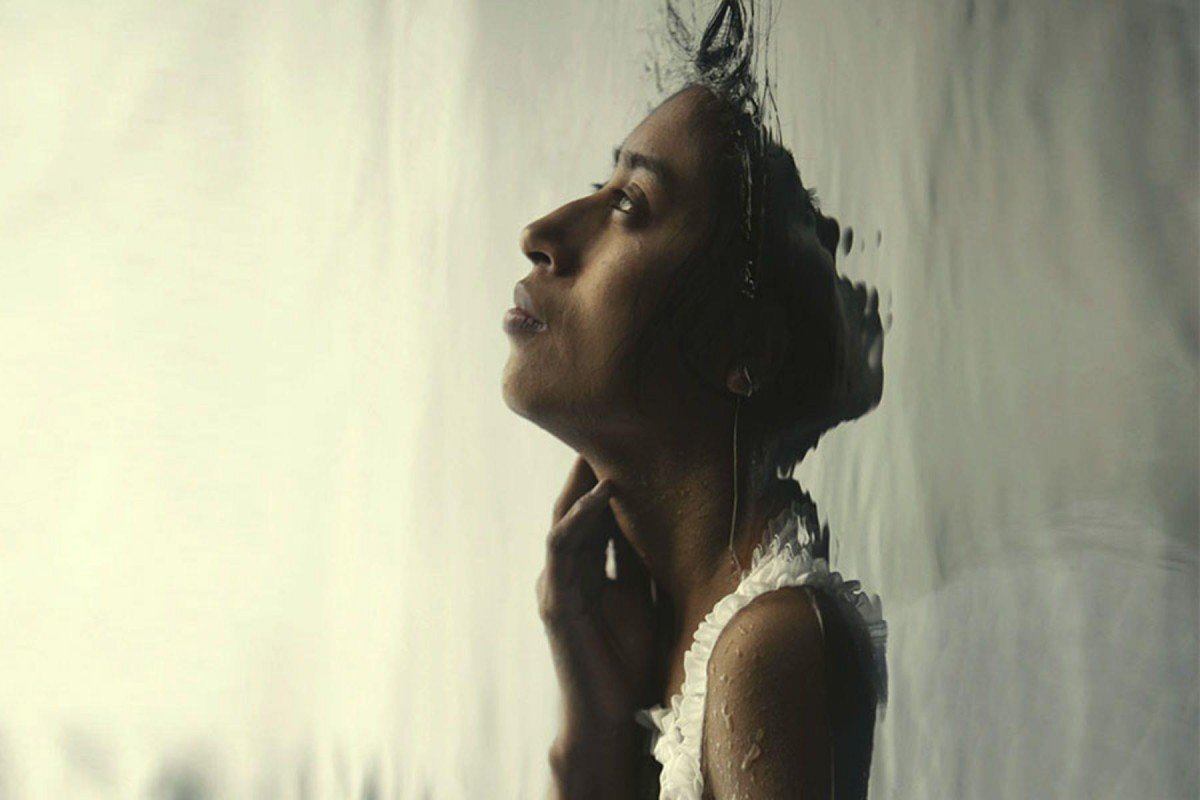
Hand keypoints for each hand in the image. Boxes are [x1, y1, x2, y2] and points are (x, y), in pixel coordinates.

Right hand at [537, 456, 657, 729]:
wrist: (609, 715)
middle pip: (576, 508)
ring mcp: (558, 584)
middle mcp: (568, 571)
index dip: (608, 479)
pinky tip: (604, 491)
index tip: (633, 443)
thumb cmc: (627, 661)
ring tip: (602, 445)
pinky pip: (564, 546)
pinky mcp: (556, 600)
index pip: (595, 514)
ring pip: (565, 518)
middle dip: (588, 469)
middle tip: (609, 426)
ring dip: (582, 482)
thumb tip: (673, 523)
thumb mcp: (643, 598)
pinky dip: (582, 516)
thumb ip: (642, 563)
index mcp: (589, 570)